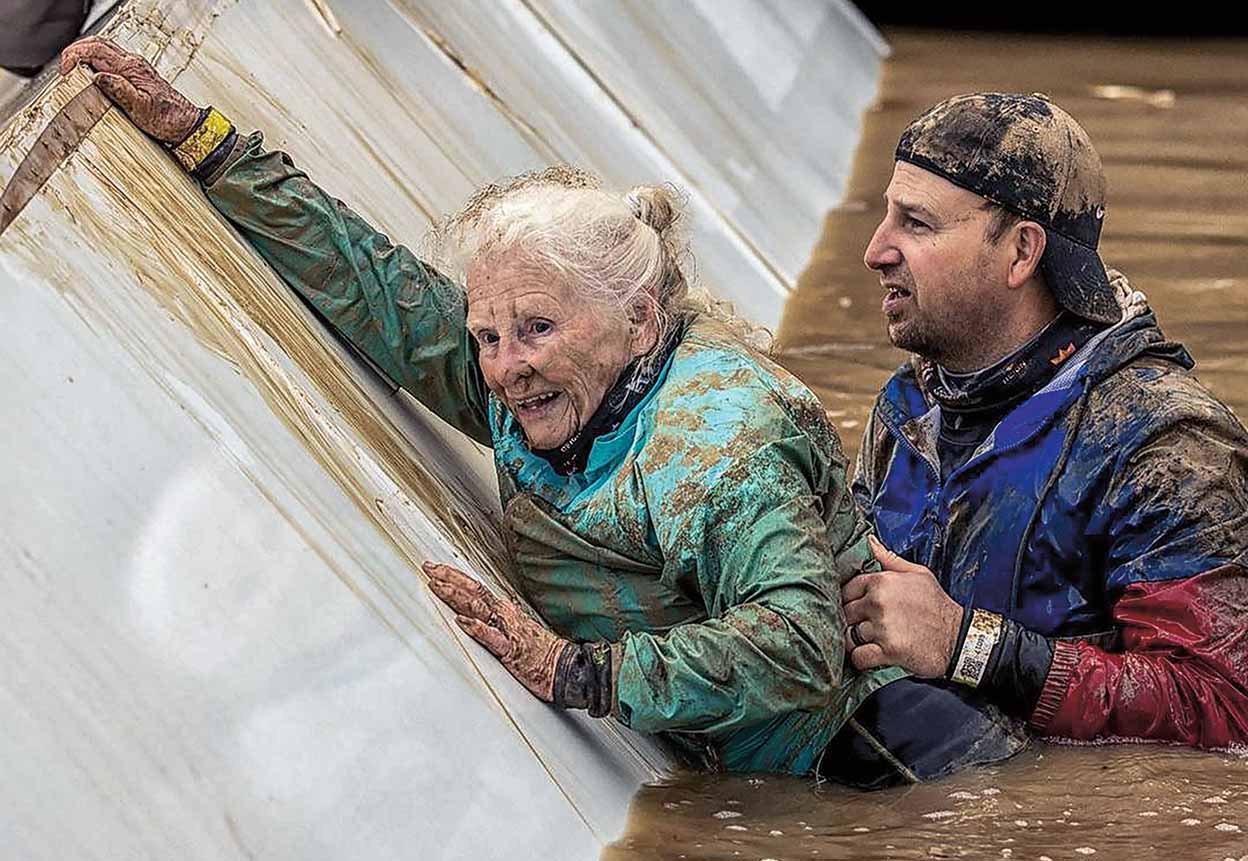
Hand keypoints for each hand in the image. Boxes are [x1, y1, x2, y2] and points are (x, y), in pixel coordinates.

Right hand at [59, 37, 200, 143]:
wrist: (186, 125)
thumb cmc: (168, 118)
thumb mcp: (141, 107)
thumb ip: (119, 90)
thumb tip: (98, 77)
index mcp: (132, 68)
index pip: (96, 49)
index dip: (76, 55)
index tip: (66, 69)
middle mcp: (133, 64)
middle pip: (98, 44)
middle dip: (77, 52)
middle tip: (65, 68)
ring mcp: (135, 69)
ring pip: (104, 51)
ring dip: (85, 57)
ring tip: (74, 71)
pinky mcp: (137, 77)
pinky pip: (111, 62)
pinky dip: (96, 64)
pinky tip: (91, 77)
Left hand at [425, 562, 566, 701]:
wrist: (565, 667)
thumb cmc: (539, 653)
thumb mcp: (514, 632)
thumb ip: (494, 623)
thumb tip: (473, 618)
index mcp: (504, 610)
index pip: (476, 588)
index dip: (455, 577)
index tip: (436, 568)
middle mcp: (505, 615)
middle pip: (474, 591)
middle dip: (449, 578)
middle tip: (429, 568)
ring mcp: (508, 630)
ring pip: (478, 608)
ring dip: (456, 596)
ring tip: (438, 587)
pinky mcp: (511, 650)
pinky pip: (491, 636)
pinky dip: (476, 627)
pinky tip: (462, 621)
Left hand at [841, 535, 962, 677]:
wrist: (960, 638)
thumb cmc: (937, 605)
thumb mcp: (918, 574)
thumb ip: (889, 559)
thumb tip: (869, 541)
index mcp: (882, 581)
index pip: (847, 589)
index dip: (851, 600)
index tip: (859, 609)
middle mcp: (879, 602)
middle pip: (845, 612)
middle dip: (853, 621)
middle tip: (865, 627)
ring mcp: (882, 627)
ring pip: (849, 635)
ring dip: (856, 641)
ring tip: (870, 642)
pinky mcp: (888, 651)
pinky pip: (858, 657)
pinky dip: (861, 659)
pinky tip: (871, 656)